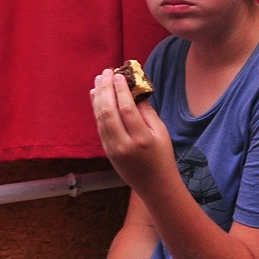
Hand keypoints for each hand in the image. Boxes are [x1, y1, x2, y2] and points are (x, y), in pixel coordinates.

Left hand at [90, 69, 174, 191]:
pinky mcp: (107, 151)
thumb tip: (134, 90)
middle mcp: (124, 144)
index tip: (118, 74)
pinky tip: (96, 96)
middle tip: (105, 72)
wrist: (155, 185)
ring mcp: (113, 149)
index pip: (127, 109)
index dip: (121, 90)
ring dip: (98, 97)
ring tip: (99, 80)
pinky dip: (96, 109)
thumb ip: (147, 112)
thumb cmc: (162, 156)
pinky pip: (99, 126)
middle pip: (109, 112)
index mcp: (142, 139)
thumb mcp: (161, 132)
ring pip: (100, 118)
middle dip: (106, 89)